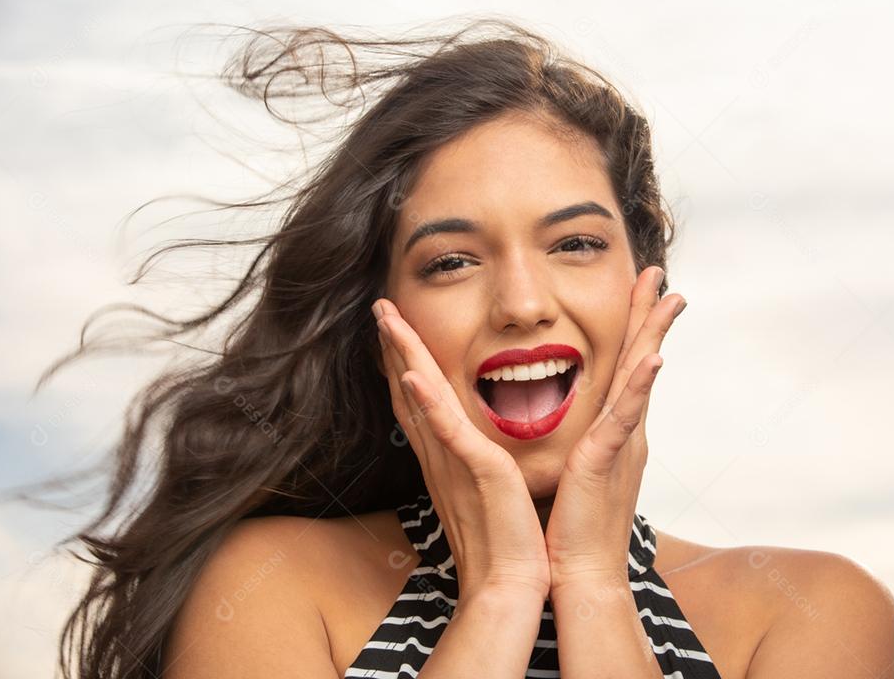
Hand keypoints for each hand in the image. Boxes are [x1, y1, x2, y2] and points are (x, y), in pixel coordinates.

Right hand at [374, 298, 551, 601]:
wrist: (511, 587)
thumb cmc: (506, 544)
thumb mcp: (489, 493)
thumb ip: (479, 466)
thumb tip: (481, 449)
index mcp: (447, 460)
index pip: (420, 401)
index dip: (405, 362)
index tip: (397, 328)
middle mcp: (440, 457)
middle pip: (409, 391)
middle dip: (395, 347)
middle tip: (382, 307)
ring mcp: (452, 464)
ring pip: (420, 399)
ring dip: (403, 357)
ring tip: (388, 319)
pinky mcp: (474, 473)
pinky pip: (447, 433)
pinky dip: (428, 404)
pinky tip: (413, 376)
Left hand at [543, 265, 685, 589]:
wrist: (579, 576)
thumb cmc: (571, 530)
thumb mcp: (576, 474)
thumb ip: (578, 445)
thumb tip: (570, 429)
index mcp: (613, 434)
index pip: (626, 370)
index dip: (635, 330)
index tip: (640, 292)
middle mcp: (624, 434)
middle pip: (640, 362)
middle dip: (651, 317)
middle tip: (661, 274)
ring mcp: (620, 446)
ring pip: (640, 379)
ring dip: (653, 335)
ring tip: (668, 297)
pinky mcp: (606, 462)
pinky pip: (624, 418)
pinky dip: (639, 388)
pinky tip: (654, 359)